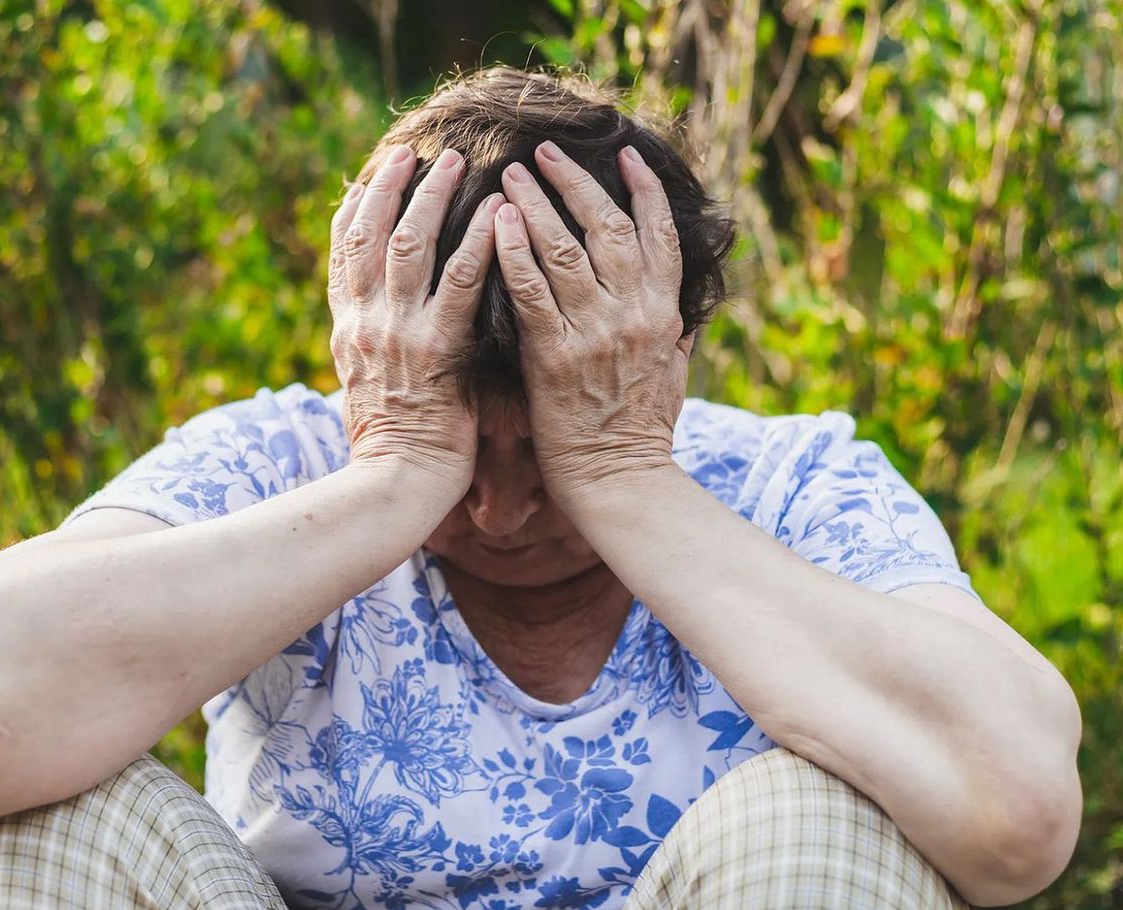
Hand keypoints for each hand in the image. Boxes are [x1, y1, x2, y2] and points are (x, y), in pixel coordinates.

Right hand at [328, 144, 503, 498]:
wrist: (394, 488)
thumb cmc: (392, 448)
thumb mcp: (368, 389)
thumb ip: (376, 350)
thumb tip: (383, 329)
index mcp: (348, 331)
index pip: (343, 256)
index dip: (354, 211)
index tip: (366, 177)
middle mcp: (365, 323)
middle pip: (370, 235)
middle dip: (389, 187)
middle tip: (411, 151)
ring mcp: (398, 333)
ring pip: (409, 245)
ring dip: (432, 198)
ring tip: (455, 163)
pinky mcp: (436, 350)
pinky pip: (460, 284)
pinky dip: (479, 244)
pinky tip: (499, 215)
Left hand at [493, 140, 690, 504]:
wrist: (620, 484)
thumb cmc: (641, 433)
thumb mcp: (673, 375)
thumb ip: (676, 334)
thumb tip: (687, 311)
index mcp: (663, 314)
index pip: (660, 235)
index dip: (644, 190)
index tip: (626, 156)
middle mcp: (634, 314)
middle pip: (608, 227)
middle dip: (575, 183)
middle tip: (545, 152)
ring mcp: (595, 333)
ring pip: (566, 249)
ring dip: (537, 204)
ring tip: (512, 173)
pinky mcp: (555, 355)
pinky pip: (531, 290)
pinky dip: (514, 251)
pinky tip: (497, 222)